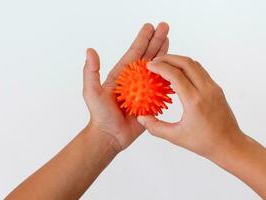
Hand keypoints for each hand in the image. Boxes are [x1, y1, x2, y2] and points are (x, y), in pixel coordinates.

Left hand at [83, 22, 169, 151]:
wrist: (110, 135)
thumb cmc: (100, 115)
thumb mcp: (91, 92)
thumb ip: (91, 72)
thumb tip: (90, 51)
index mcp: (122, 75)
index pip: (134, 53)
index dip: (142, 39)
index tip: (150, 26)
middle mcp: (134, 80)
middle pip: (148, 57)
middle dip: (156, 41)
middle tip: (165, 27)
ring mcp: (144, 90)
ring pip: (157, 69)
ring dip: (164, 55)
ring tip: (170, 41)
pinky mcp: (151, 101)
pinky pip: (162, 87)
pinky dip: (169, 77)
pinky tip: (175, 68)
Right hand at [137, 54, 241, 157]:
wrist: (230, 144)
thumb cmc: (204, 142)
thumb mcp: (176, 137)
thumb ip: (156, 127)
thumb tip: (141, 118)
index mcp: (194, 101)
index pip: (175, 75)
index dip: (160, 67)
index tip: (149, 65)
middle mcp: (205, 90)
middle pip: (186, 63)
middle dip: (168, 58)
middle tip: (154, 61)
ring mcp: (213, 87)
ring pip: (194, 64)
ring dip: (178, 61)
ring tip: (164, 65)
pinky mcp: (216, 88)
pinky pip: (200, 71)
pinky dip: (187, 67)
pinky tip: (178, 74)